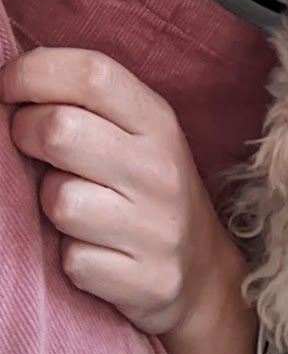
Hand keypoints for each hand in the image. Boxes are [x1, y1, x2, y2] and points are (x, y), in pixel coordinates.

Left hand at [1, 46, 234, 337]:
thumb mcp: (136, 133)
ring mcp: (156, 227)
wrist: (201, 270)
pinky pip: (74, 260)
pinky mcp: (146, 279)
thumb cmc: (146, 189)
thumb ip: (84, 104)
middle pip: (60, 131)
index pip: (91, 74)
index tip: (7, 88)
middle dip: (25, 135)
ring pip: (60, 201)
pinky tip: (95, 250)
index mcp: (157, 121)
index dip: (33, 74)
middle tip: (33, 148)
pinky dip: (72, 258)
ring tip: (77, 209)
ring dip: (51, 207)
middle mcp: (160, 169)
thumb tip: (8, 85)